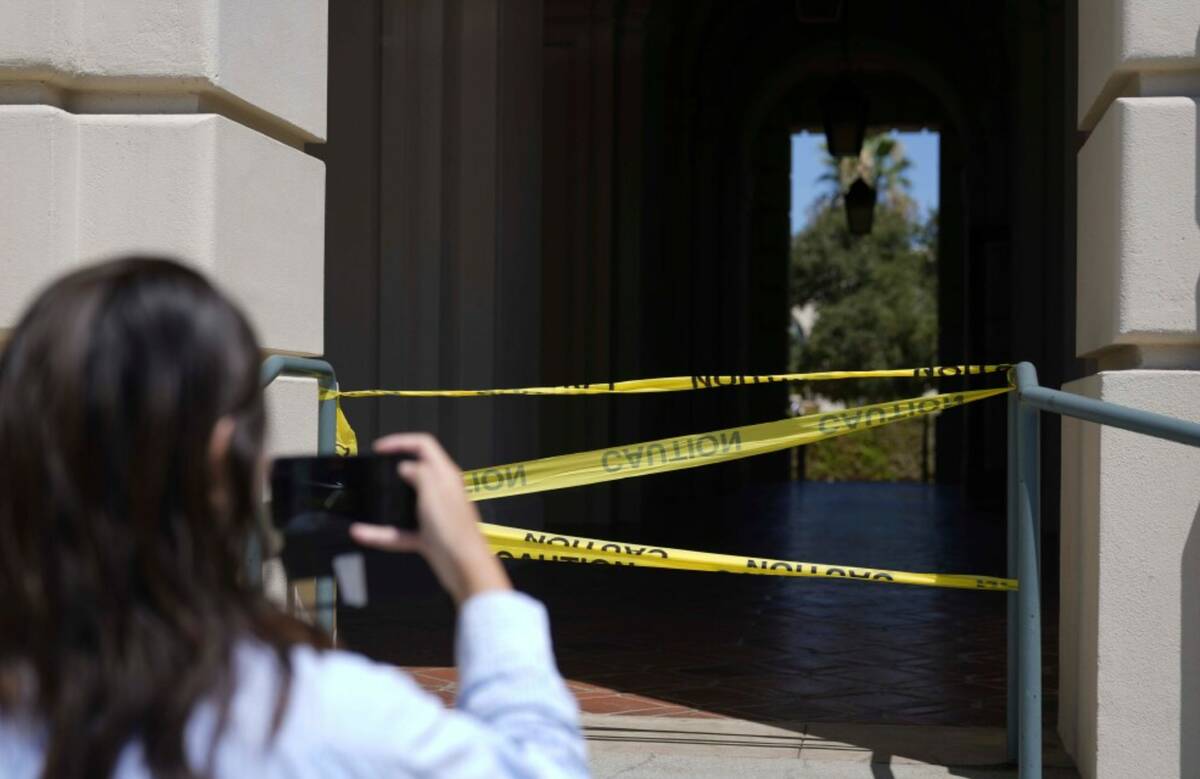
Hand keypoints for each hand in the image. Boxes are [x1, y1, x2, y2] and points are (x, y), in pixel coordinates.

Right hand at [349, 433, 510, 604]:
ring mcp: (435, 514)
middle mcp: (442, 492)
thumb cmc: (454, 529)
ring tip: (370, 497)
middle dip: (395, 467)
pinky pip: (400, 531)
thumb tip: (407, 466)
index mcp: (446, 476)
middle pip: (417, 470)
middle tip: (375, 469)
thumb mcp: (433, 492)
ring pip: (407, 501)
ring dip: (388, 500)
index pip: (424, 445)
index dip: (401, 442)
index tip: (380, 448)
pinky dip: (382, 533)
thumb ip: (420, 473)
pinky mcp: (429, 536)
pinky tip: (362, 534)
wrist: (465, 567)